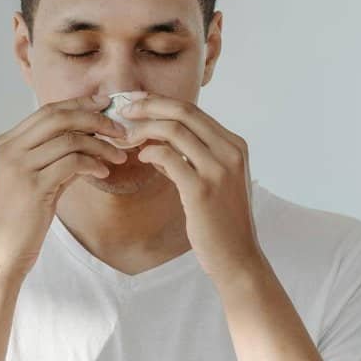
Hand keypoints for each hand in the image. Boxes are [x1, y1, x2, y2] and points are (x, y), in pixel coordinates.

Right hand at [0, 93, 128, 278]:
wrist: (1, 253)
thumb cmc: (19, 220)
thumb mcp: (34, 181)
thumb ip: (56, 158)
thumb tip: (89, 142)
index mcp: (5, 144)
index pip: (47, 111)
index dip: (79, 105)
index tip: (104, 105)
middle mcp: (8, 150)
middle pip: (58, 117)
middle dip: (94, 119)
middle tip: (119, 129)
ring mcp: (18, 167)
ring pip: (69, 139)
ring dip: (100, 145)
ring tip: (118, 156)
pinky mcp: (33, 187)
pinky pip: (72, 163)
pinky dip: (93, 164)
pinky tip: (103, 173)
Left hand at [123, 92, 266, 281]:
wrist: (237, 258)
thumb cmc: (221, 222)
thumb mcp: (213, 182)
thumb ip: (190, 159)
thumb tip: (156, 144)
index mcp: (235, 145)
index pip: (193, 110)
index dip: (160, 102)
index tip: (137, 103)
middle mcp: (231, 151)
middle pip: (184, 111)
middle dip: (148, 106)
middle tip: (123, 111)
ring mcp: (218, 169)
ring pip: (174, 130)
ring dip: (144, 128)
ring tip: (126, 136)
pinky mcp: (202, 189)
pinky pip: (168, 157)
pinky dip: (149, 152)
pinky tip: (140, 158)